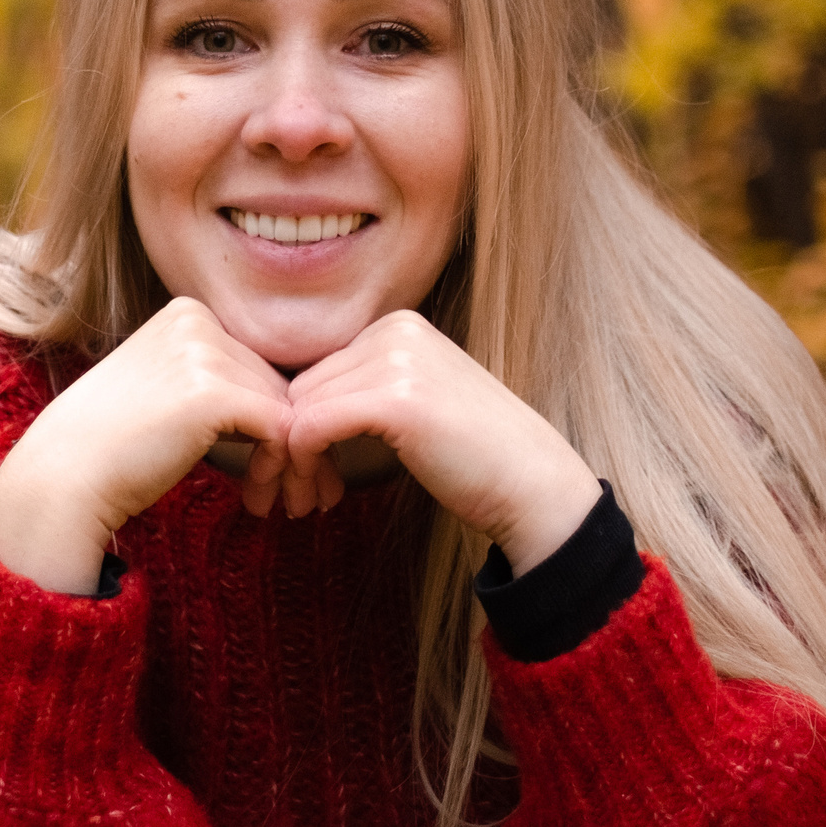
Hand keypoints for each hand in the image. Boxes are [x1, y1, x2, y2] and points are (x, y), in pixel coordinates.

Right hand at [0, 297, 294, 593]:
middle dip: (279, 440)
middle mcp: (195, 320)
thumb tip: (285, 402)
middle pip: (274, 383)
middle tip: (273, 489)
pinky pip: (280, 430)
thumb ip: (216, 378)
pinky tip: (254, 498)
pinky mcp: (212, 393)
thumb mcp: (165, 386)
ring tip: (261, 498)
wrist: (65, 475)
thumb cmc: (112, 445)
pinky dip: (275, 467)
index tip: (259, 463)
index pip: (256, 363)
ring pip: (283, 407)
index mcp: (186, 312)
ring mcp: (202, 352)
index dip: (263, 417)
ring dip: (280, 460)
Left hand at [277, 310, 599, 574]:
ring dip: (299, 462)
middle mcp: (395, 331)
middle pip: (302, 388)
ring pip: (300, 410)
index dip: (306, 426)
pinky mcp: (394, 400)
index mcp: (399, 326)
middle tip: (308, 494)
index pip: (317, 371)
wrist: (533, 484)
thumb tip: (293, 410)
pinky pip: (311, 427)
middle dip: (296, 444)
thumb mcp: (416, 400)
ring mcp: (396, 360)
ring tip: (315, 500)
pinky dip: (306, 464)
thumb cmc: (475, 455)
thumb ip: (365, 389)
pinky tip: (325, 496)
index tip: (316, 473)